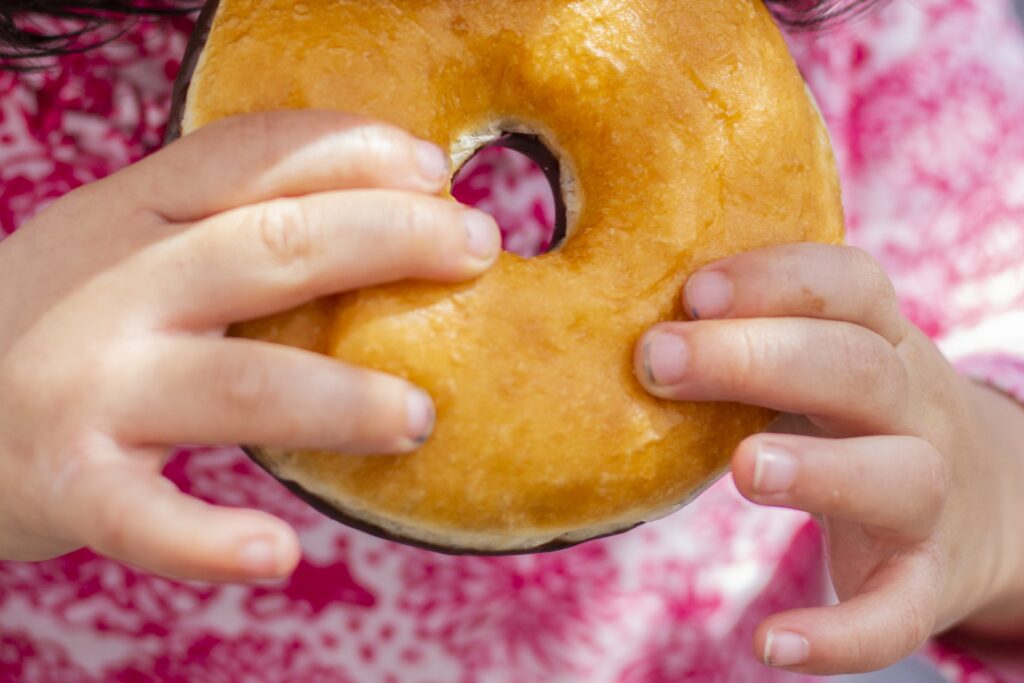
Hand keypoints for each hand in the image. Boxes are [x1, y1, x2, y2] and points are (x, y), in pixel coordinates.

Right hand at [0, 110, 499, 581]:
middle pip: (272, 248)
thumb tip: (372, 221)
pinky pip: (147, 520)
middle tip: (477, 250)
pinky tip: (279, 555)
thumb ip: (216, 231)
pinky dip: (211, 541)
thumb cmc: (51, 325)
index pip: (252, 154)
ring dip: (342, 398)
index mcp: (130, 214)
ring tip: (419, 417)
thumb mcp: (119, 247)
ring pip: (239, 384)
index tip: (433, 167)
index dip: (352, 150)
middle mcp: (113, 287)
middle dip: (389, 241)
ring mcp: (87, 386)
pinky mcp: (64, 483)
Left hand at [634, 243, 1023, 674]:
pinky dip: (843, 635)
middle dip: (758, 358)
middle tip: (659, 360)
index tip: (691, 291)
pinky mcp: (926, 580)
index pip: (849, 285)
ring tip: (743, 470)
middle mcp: (914, 408)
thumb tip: (608, 313)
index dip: (774, 279)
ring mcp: (930, 496)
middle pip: (858, 369)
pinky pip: (899, 612)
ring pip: (899, 476)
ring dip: (820, 469)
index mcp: (880, 341)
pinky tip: (768, 644)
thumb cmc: (852, 418)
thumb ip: (742, 337)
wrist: (983, 505)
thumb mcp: (817, 363)